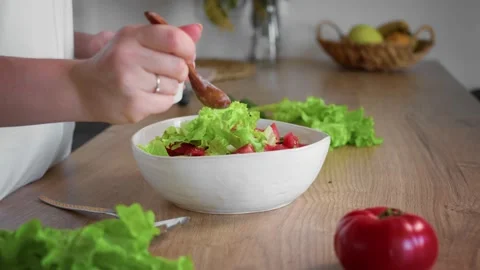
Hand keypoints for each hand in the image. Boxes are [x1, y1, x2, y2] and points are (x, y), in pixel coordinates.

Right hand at [70, 23, 202, 123]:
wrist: (84, 89)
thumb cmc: (115, 62)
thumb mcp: (137, 40)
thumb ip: (168, 36)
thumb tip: (197, 30)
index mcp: (131, 36)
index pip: (174, 39)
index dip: (189, 49)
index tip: (186, 55)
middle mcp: (128, 57)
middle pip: (179, 67)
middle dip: (179, 71)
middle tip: (164, 72)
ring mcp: (129, 84)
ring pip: (174, 87)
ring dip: (169, 87)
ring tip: (150, 84)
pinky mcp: (133, 106)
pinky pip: (166, 103)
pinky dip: (162, 101)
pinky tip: (146, 96)